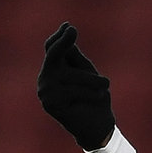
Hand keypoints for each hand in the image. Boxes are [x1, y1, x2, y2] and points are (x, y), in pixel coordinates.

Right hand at [37, 23, 115, 149]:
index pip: (52, 50)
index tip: (68, 26)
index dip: (59, 38)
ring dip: (93, 80)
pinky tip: (97, 97)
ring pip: (71, 75)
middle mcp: (46, 80)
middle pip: (53, 56)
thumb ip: (76, 57)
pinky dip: (91, 92)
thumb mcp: (87, 73)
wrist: (98, 126)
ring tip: (105, 86)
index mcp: (54, 71)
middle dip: (62, 42)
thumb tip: (67, 33)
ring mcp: (46, 93)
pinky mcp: (51, 105)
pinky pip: (74, 90)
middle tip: (72, 30)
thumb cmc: (95, 97)